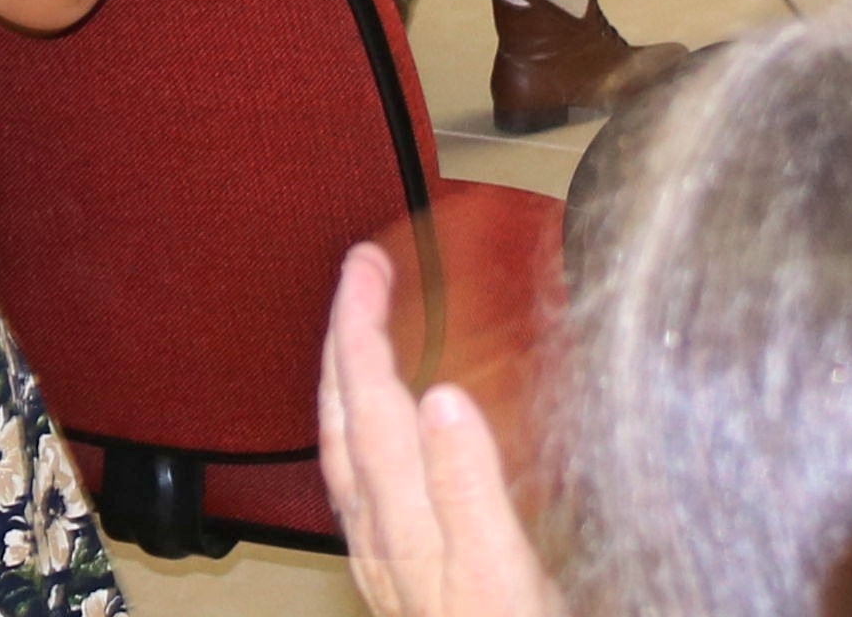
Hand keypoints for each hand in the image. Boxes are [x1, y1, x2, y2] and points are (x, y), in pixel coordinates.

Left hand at [323, 242, 556, 616]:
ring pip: (349, 463)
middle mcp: (390, 547)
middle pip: (346, 429)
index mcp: (412, 531)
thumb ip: (471, 492)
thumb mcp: (507, 579)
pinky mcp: (411, 589)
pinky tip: (386, 444)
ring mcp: (394, 570)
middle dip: (344, 344)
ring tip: (356, 336)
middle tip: (359, 273)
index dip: (361, 333)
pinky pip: (369, 498)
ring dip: (347, 389)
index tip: (363, 268)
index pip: (371, 410)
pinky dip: (369, 445)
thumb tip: (440, 398)